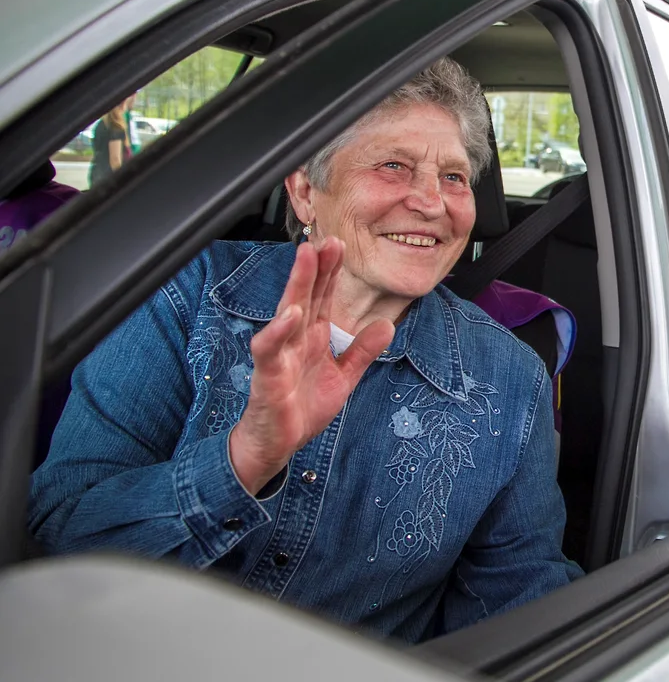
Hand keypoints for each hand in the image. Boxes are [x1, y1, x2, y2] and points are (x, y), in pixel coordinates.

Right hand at [229, 238, 394, 492]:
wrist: (278, 443)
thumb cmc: (302, 407)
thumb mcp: (344, 377)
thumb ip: (363, 351)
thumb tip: (388, 324)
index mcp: (312, 336)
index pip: (322, 296)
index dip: (330, 271)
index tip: (340, 244)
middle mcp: (295, 339)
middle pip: (306, 295)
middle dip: (316, 266)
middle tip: (327, 238)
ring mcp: (280, 354)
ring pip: (287, 312)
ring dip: (297, 284)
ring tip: (307, 258)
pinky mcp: (268, 375)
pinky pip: (270, 349)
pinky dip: (279, 331)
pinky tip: (291, 314)